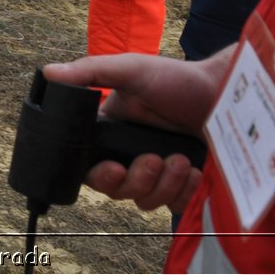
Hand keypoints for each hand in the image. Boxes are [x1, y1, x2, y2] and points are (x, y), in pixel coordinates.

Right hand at [43, 50, 232, 213]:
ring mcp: (158, 172)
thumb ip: (91, 72)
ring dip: (162, 184)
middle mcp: (130, 155)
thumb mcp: (131, 69)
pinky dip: (183, 191)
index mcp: (112, 132)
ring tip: (178, 159)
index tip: (113, 169)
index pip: (90, 166)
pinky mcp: (183, 185)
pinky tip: (192, 170)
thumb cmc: (178, 79)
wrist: (226, 95)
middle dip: (135, 180)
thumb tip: (49, 72)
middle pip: (117, 190)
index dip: (98, 176)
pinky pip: (174, 205)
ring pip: (146, 200)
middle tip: (152, 160)